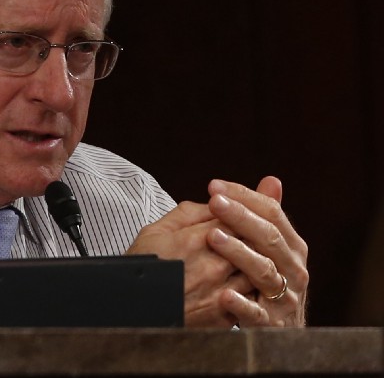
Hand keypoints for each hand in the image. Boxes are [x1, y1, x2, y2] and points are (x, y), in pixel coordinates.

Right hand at [127, 201, 253, 326]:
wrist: (132, 309)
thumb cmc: (142, 269)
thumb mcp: (155, 232)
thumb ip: (188, 213)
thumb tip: (214, 204)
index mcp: (198, 240)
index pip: (237, 219)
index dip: (240, 216)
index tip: (236, 218)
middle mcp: (214, 266)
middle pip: (253, 244)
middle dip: (251, 240)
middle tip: (246, 238)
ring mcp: (221, 293)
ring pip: (258, 272)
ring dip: (254, 265)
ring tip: (243, 263)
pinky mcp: (224, 316)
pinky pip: (250, 299)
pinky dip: (248, 290)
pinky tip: (238, 285)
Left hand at [205, 177, 308, 325]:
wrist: (275, 326)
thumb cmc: (265, 276)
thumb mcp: (268, 245)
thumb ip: (266, 216)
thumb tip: (272, 180)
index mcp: (292, 246)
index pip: (271, 213)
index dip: (244, 197)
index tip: (214, 186)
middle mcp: (294, 269)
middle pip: (268, 237)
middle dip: (240, 217)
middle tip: (214, 202)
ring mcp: (284, 296)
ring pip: (263, 270)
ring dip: (238, 252)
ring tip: (212, 237)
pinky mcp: (270, 323)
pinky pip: (255, 312)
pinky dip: (240, 303)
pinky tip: (223, 293)